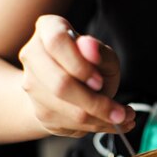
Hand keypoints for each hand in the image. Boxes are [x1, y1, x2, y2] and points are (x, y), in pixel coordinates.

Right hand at [18, 15, 134, 137]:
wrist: (74, 89)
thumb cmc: (93, 66)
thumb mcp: (104, 56)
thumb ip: (101, 52)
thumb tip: (89, 46)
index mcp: (48, 29)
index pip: (57, 42)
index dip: (80, 65)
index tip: (99, 81)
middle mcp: (32, 55)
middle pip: (61, 84)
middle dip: (97, 103)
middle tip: (122, 111)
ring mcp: (32, 86)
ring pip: (69, 111)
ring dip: (104, 119)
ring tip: (125, 117)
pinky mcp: (40, 113)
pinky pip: (73, 126)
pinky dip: (99, 126)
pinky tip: (113, 122)